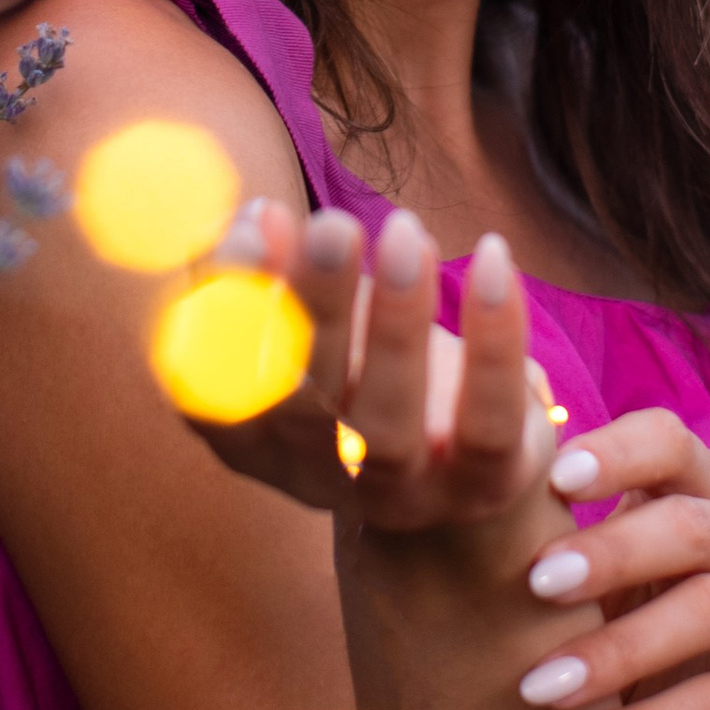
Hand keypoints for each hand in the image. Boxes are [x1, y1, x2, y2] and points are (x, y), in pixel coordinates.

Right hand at [191, 200, 552, 530]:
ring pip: (390, 425)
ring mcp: (399, 492)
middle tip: (333, 226)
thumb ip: (264, 267)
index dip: (229, 307)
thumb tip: (257, 219)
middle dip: (315, 309)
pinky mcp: (481, 485)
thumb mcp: (302, 311)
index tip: (258, 217)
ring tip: (406, 232)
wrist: (456, 445)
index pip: (215, 384)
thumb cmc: (357, 355)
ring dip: (397, 325)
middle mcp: (316, 474)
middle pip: (302, 406)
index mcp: (249, 435)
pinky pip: (490, 420)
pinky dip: (495, 340)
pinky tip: (494, 256)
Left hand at [514, 407, 709, 709]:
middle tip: (532, 586)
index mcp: (702, 481)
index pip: (668, 439)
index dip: (614, 454)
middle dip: (609, 554)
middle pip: (692, 527)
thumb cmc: (610, 625)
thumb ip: (548, 513)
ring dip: (616, 651)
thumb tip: (455, 451)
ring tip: (537, 688)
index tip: (550, 478)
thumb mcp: (586, 571)